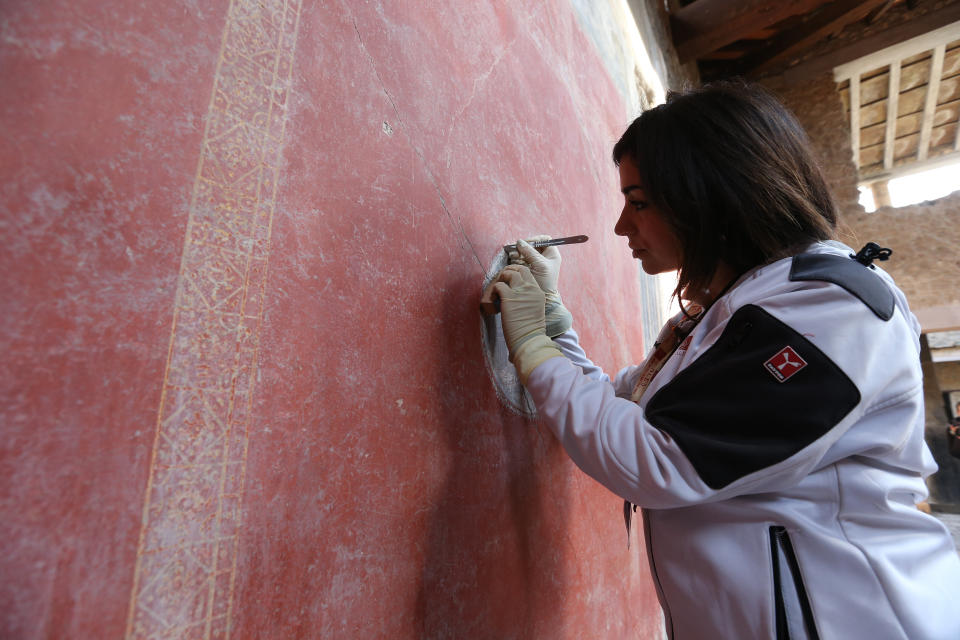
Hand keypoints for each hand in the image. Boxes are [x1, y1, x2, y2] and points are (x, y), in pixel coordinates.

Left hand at [493, 265, 563, 382]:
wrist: (529, 340)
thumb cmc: (531, 331)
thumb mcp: (535, 311)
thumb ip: (529, 301)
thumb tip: (517, 299)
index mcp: (538, 292)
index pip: (528, 274)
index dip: (518, 273)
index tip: (510, 280)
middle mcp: (531, 289)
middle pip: (520, 268)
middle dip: (509, 270)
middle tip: (502, 279)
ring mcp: (520, 292)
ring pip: (509, 273)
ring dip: (501, 278)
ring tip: (497, 290)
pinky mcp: (509, 297)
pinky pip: (498, 285)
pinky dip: (493, 291)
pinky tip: (493, 300)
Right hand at [509, 237, 560, 302]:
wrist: (543, 298)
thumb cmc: (545, 282)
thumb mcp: (539, 265)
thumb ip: (530, 252)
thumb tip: (519, 242)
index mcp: (552, 254)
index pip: (544, 239)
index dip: (535, 239)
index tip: (526, 243)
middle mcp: (544, 257)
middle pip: (533, 245)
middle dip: (524, 246)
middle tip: (516, 250)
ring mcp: (536, 262)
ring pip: (526, 252)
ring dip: (519, 252)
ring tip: (513, 255)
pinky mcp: (528, 268)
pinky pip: (521, 259)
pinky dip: (517, 258)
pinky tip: (513, 260)